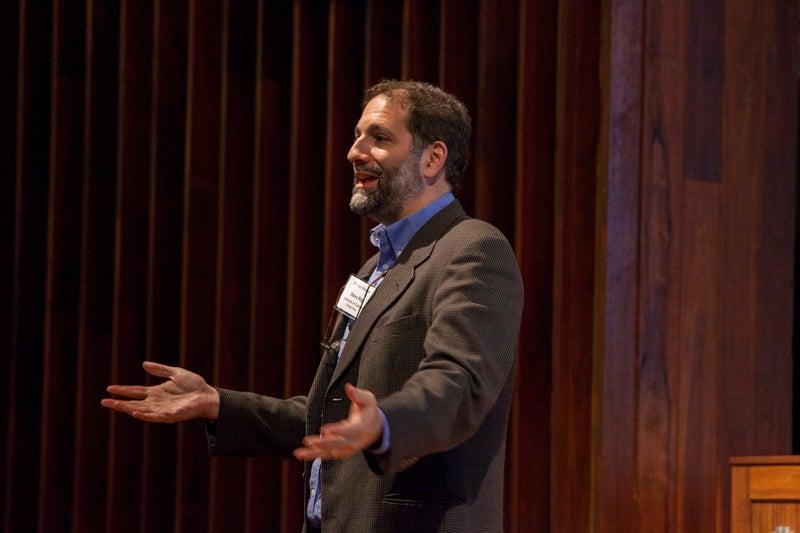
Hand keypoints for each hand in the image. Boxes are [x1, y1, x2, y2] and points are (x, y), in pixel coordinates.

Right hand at [100, 361, 218, 422]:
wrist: (208, 395)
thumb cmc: (194, 385)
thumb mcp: (176, 373)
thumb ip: (161, 370)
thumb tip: (144, 364)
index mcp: (157, 392)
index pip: (136, 392)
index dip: (123, 390)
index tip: (109, 388)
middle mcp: (157, 402)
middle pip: (134, 403)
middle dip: (119, 403)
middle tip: (104, 402)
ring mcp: (163, 410)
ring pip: (141, 410)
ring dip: (128, 409)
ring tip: (116, 406)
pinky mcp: (171, 415)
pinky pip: (155, 416)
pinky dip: (145, 415)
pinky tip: (135, 412)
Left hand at [293, 384, 381, 460]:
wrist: (374, 429)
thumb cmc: (368, 412)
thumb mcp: (368, 400)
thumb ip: (358, 394)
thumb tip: (349, 387)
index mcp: (361, 429)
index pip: (349, 431)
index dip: (338, 431)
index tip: (325, 429)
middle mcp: (354, 441)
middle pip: (338, 445)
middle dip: (323, 444)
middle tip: (309, 442)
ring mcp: (346, 448)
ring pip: (330, 452)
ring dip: (314, 453)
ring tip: (300, 453)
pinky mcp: (339, 451)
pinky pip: (326, 454)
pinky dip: (315, 454)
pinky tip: (303, 453)